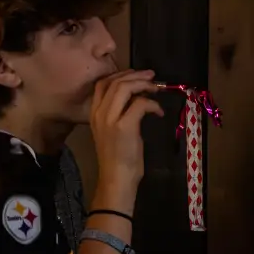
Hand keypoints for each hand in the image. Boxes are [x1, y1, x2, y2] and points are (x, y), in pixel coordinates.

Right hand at [89, 70, 162, 191]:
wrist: (116, 178)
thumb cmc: (118, 157)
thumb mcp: (113, 130)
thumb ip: (119, 112)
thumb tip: (136, 97)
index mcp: (94, 113)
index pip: (102, 84)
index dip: (120, 74)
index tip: (136, 74)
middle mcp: (99, 113)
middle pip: (115, 82)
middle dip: (136, 75)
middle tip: (152, 76)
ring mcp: (110, 120)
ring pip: (125, 88)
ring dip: (143, 84)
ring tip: (156, 88)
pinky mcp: (124, 127)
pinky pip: (140, 104)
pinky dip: (152, 104)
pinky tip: (159, 112)